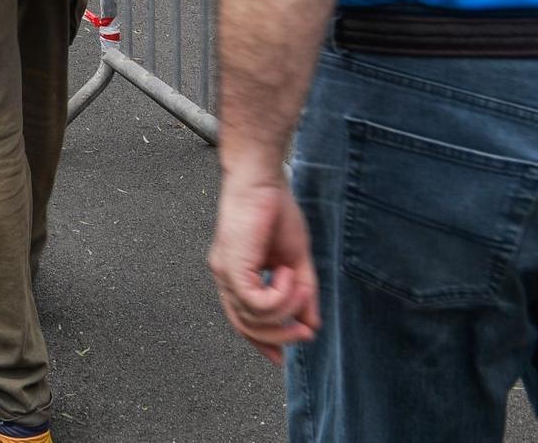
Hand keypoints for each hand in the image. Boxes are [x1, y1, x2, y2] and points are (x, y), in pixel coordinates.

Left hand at [208, 169, 320, 364]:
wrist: (262, 178)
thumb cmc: (275, 211)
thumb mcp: (296, 259)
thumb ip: (302, 293)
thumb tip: (312, 325)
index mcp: (237, 275)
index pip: (244, 320)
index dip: (263, 342)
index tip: (282, 359)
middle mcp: (225, 277)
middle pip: (245, 327)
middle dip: (279, 336)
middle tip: (306, 332)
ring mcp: (225, 272)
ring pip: (253, 318)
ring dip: (286, 310)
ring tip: (303, 287)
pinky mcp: (231, 266)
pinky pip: (256, 302)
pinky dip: (280, 296)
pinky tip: (289, 273)